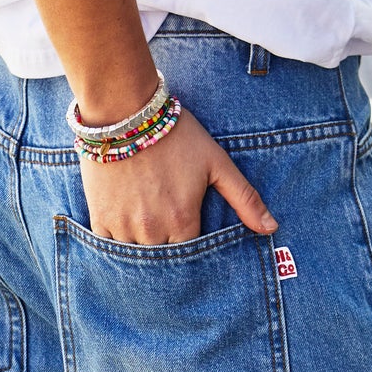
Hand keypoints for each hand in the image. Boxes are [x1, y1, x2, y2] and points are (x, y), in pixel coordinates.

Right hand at [80, 106, 276, 245]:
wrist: (126, 111)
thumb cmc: (176, 135)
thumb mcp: (217, 163)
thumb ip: (245, 198)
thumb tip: (271, 228)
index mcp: (182, 221)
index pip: (192, 256)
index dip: (193, 248)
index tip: (190, 236)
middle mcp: (153, 230)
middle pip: (164, 259)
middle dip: (168, 250)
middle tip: (167, 232)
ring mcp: (124, 225)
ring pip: (136, 256)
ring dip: (143, 248)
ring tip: (148, 229)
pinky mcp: (101, 217)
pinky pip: (109, 246)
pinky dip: (118, 242)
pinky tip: (126, 227)